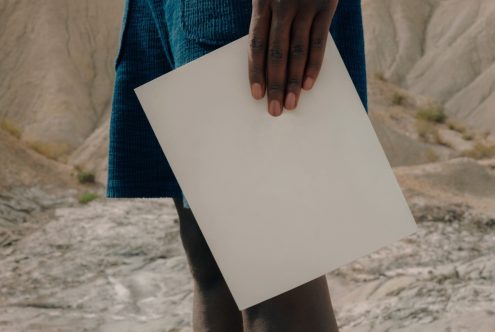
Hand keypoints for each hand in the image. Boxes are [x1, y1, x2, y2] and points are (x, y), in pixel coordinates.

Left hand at [248, 0, 338, 115]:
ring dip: (295, 81)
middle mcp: (282, 6)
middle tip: (274, 110)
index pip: (256, 44)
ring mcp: (305, 6)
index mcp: (263, 1)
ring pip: (298, 52)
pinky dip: (314, 65)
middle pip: (276, 53)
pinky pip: (319, 41)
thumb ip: (263, 14)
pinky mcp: (326, 6)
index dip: (256, 71)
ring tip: (292, 104)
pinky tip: (309, 85)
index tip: (256, 94)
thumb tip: (261, 53)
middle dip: (275, 84)